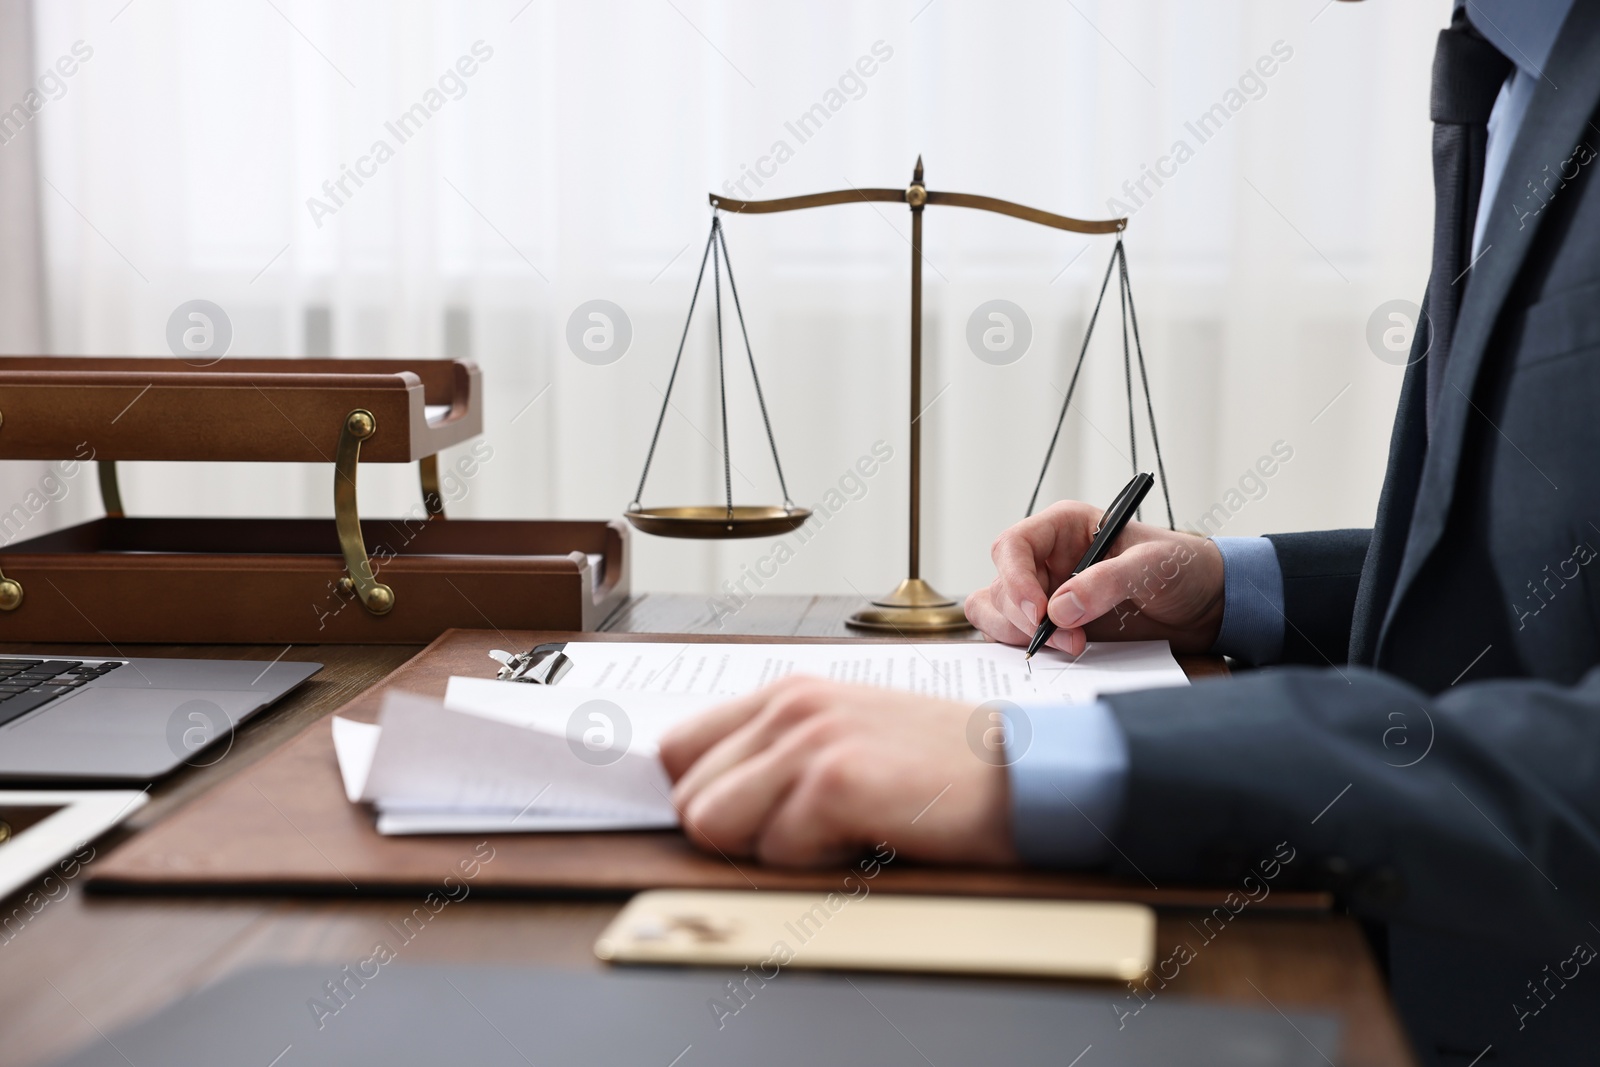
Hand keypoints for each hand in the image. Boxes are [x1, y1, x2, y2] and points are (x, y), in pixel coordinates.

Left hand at [659, 676, 1015, 868]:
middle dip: (737, 833)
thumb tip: (706, 803)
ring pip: (714, 824)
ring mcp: (809, 739)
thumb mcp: (849, 737)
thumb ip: (779, 755)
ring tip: (834, 833)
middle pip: (688, 797)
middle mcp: (790, 706)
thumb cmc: (944, 769)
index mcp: (787, 694)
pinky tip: (866, 838)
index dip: (701, 798)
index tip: (733, 824)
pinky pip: (774, 850)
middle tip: (805, 833)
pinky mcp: (835, 780)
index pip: (676, 749)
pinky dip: (816, 863)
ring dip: (771, 849)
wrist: (1027, 775)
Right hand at [966, 500, 1224, 654]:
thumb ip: (1107, 582)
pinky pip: (1017, 638)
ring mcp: (1045, 595)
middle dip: (1023, 618)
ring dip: (1022, 637)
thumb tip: (1059, 609)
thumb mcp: (1153, 566)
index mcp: (1063, 529)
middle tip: (1067, 640)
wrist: (1207, 606)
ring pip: (997, 614)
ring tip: (1073, 646)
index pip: (1013, 546)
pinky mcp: (1053, 627)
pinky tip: (1064, 654)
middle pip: (999, 586)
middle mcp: (1046, 560)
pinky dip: (1029, 650)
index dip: (1015, 580)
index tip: (1040, 613)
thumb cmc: (1183, 568)